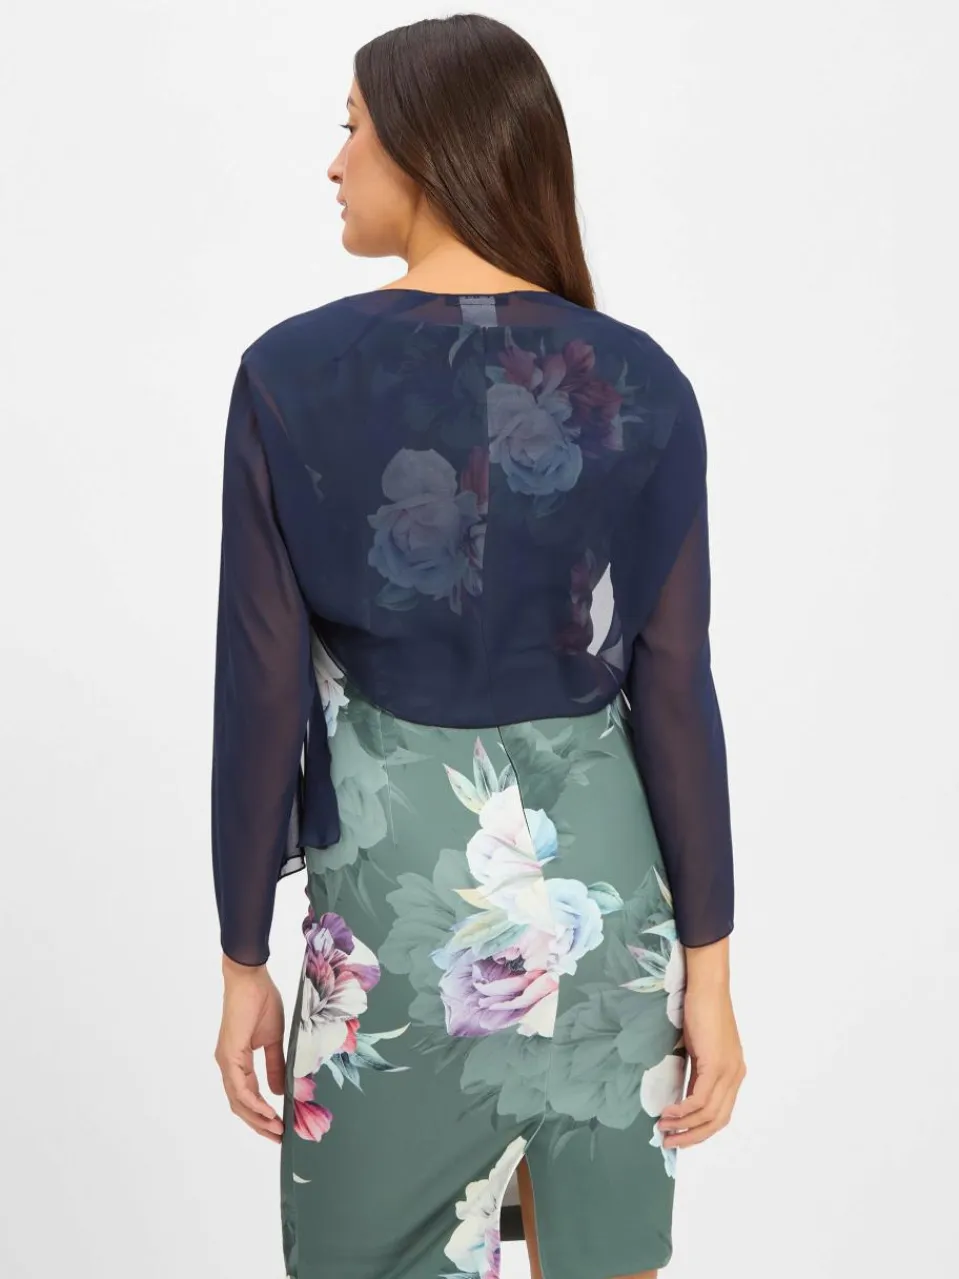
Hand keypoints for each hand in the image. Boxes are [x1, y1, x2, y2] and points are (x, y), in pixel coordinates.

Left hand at [214, 956, 286, 1142]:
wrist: (250, 978)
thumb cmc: (262, 1001)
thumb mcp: (275, 1039)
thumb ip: (275, 1065)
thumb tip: (279, 1092)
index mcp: (237, 1061)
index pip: (247, 1096)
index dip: (262, 1115)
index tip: (281, 1128)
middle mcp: (228, 1065)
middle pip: (240, 1105)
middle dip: (260, 1124)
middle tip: (279, 1138)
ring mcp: (227, 1061)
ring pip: (239, 1101)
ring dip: (258, 1118)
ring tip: (277, 1130)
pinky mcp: (229, 1054)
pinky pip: (240, 1087)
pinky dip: (254, 1102)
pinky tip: (269, 1111)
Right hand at [658, 978, 745, 1148]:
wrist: (706, 986)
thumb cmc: (700, 1010)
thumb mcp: (698, 1049)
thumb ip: (696, 1074)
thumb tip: (683, 1098)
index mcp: (733, 1073)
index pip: (720, 1113)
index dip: (700, 1129)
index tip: (679, 1135)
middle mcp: (735, 1076)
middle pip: (717, 1121)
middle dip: (692, 1136)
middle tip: (669, 1142)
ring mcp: (729, 1071)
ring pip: (709, 1114)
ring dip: (684, 1126)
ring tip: (662, 1129)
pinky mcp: (716, 1065)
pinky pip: (700, 1100)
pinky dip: (683, 1110)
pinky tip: (667, 1112)